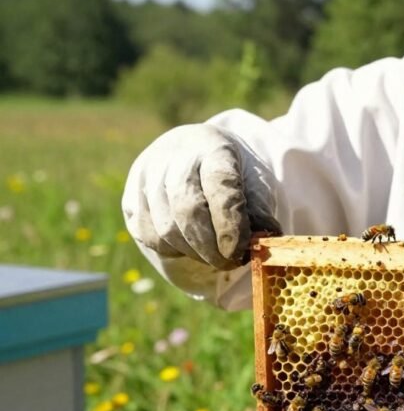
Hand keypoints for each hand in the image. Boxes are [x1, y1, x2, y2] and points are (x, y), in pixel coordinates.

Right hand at [122, 124, 280, 269]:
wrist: (194, 153)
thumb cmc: (231, 173)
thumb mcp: (254, 182)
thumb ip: (260, 211)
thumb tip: (265, 240)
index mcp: (212, 147)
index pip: (219, 184)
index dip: (230, 223)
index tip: (239, 251)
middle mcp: (173, 156)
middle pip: (188, 210)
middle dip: (211, 247)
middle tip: (229, 263)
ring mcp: (146, 175)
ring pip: (166, 228)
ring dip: (193, 252)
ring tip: (213, 255)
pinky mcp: (131, 196)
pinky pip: (147, 235)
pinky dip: (171, 250)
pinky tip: (189, 247)